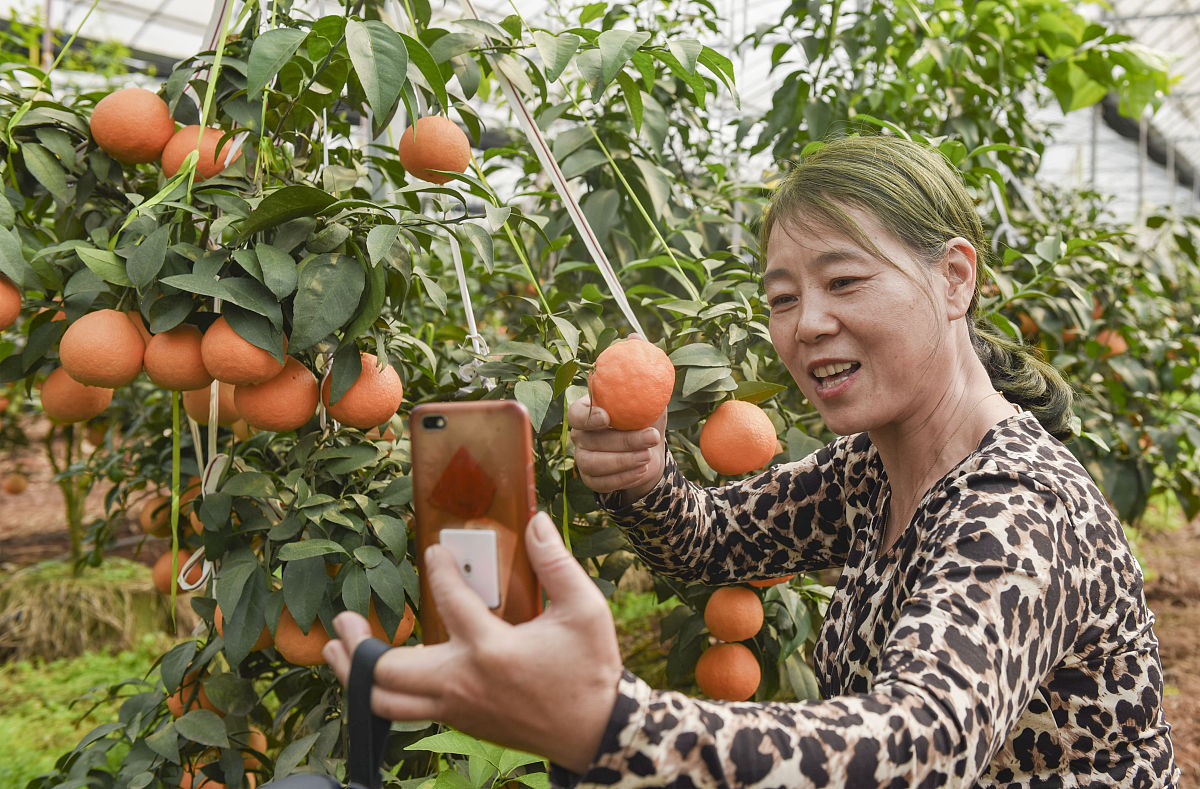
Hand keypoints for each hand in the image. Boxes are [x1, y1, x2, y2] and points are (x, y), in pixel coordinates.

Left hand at [323, 513, 622, 773]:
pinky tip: (380, 675)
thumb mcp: (585, 610)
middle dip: (356, 645)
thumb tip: (537, 521)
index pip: (448, 600)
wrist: (594, 732)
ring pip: (385, 701)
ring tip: (338, 652)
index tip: (434, 551)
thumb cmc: (589, 669)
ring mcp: (457, 707)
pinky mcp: (460, 721)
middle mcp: (463, 682)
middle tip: (341, 619)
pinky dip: (383, 692)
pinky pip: (405, 712)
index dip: (436, 569)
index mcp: (491, 649)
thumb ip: (556, 564)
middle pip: (386, 669)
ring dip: (355, 676)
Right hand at [567, 393, 666, 498]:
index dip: (587, 417)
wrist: (649, 451)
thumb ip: (648, 394)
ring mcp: (582, 458)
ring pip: (592, 464)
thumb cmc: (646, 421)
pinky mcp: (591, 478)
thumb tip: (653, 381)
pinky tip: (642, 471)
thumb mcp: (650, 405)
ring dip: (623, 462)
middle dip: (624, 441)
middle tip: (652, 437)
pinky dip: (623, 478)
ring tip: (648, 456)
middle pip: (590, 440)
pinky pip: (600, 483)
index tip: (607, 418)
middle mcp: (580, 434)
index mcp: (588, 411)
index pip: (575, 413)